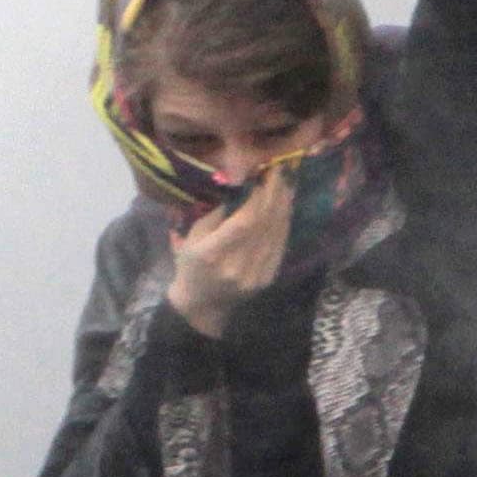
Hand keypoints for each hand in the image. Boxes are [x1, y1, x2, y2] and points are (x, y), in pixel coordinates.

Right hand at [160, 166, 297, 336]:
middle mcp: (236, 265)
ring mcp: (255, 275)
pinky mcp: (267, 279)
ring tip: (285, 184)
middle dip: (273, 195)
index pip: (244, 221)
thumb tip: (236, 185)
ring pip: (275, 234)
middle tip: (278, 172)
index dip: (257, 197)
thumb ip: (214, 214)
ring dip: (283, 206)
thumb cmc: (191, 265)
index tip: (262, 175)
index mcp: (212, 253)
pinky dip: (284, 224)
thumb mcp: (191, 237)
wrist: (202, 304)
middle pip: (263, 225)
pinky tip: (285, 208)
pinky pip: (280, 246)